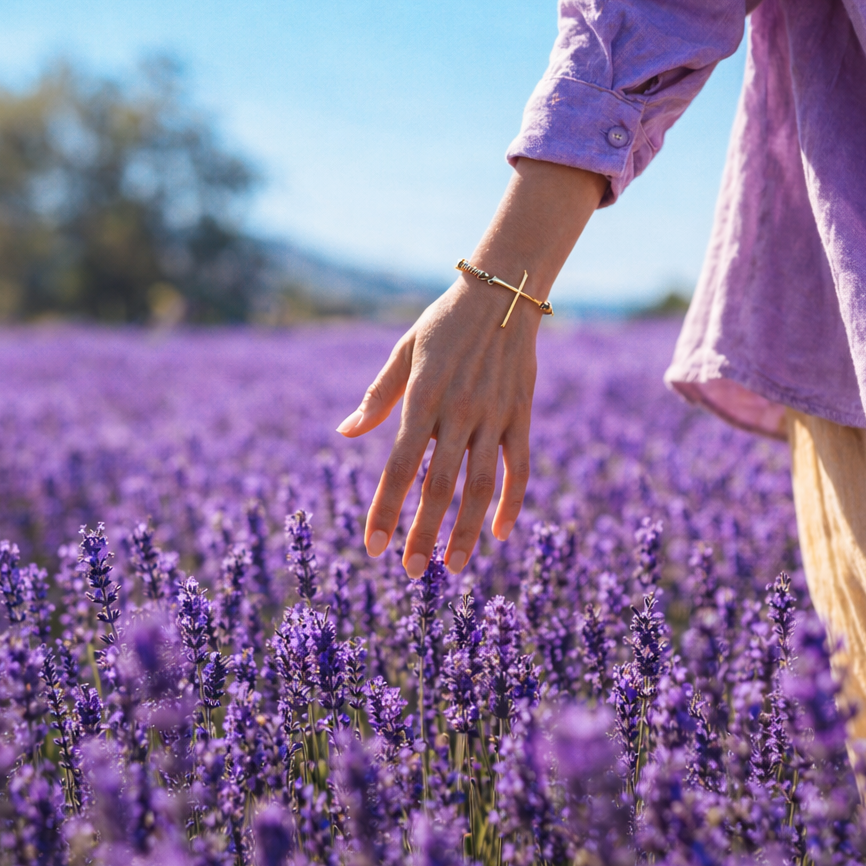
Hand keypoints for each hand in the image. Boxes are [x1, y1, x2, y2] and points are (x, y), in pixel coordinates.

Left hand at [337, 280, 538, 576]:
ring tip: (455, 566)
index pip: (399, 466)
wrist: (503, 293)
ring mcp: (494, 416)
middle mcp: (459, 412)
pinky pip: (518, 467)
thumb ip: (377, 397)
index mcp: (422, 398)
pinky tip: (500, 533)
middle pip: (439, 485)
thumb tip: (344, 433)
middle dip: (424, 532)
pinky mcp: (520, 414)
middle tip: (411, 571)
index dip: (386, 510)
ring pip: (482, 485)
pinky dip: (511, 502)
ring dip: (468, 530)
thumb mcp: (404, 352)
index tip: (374, 546)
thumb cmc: (444, 323)